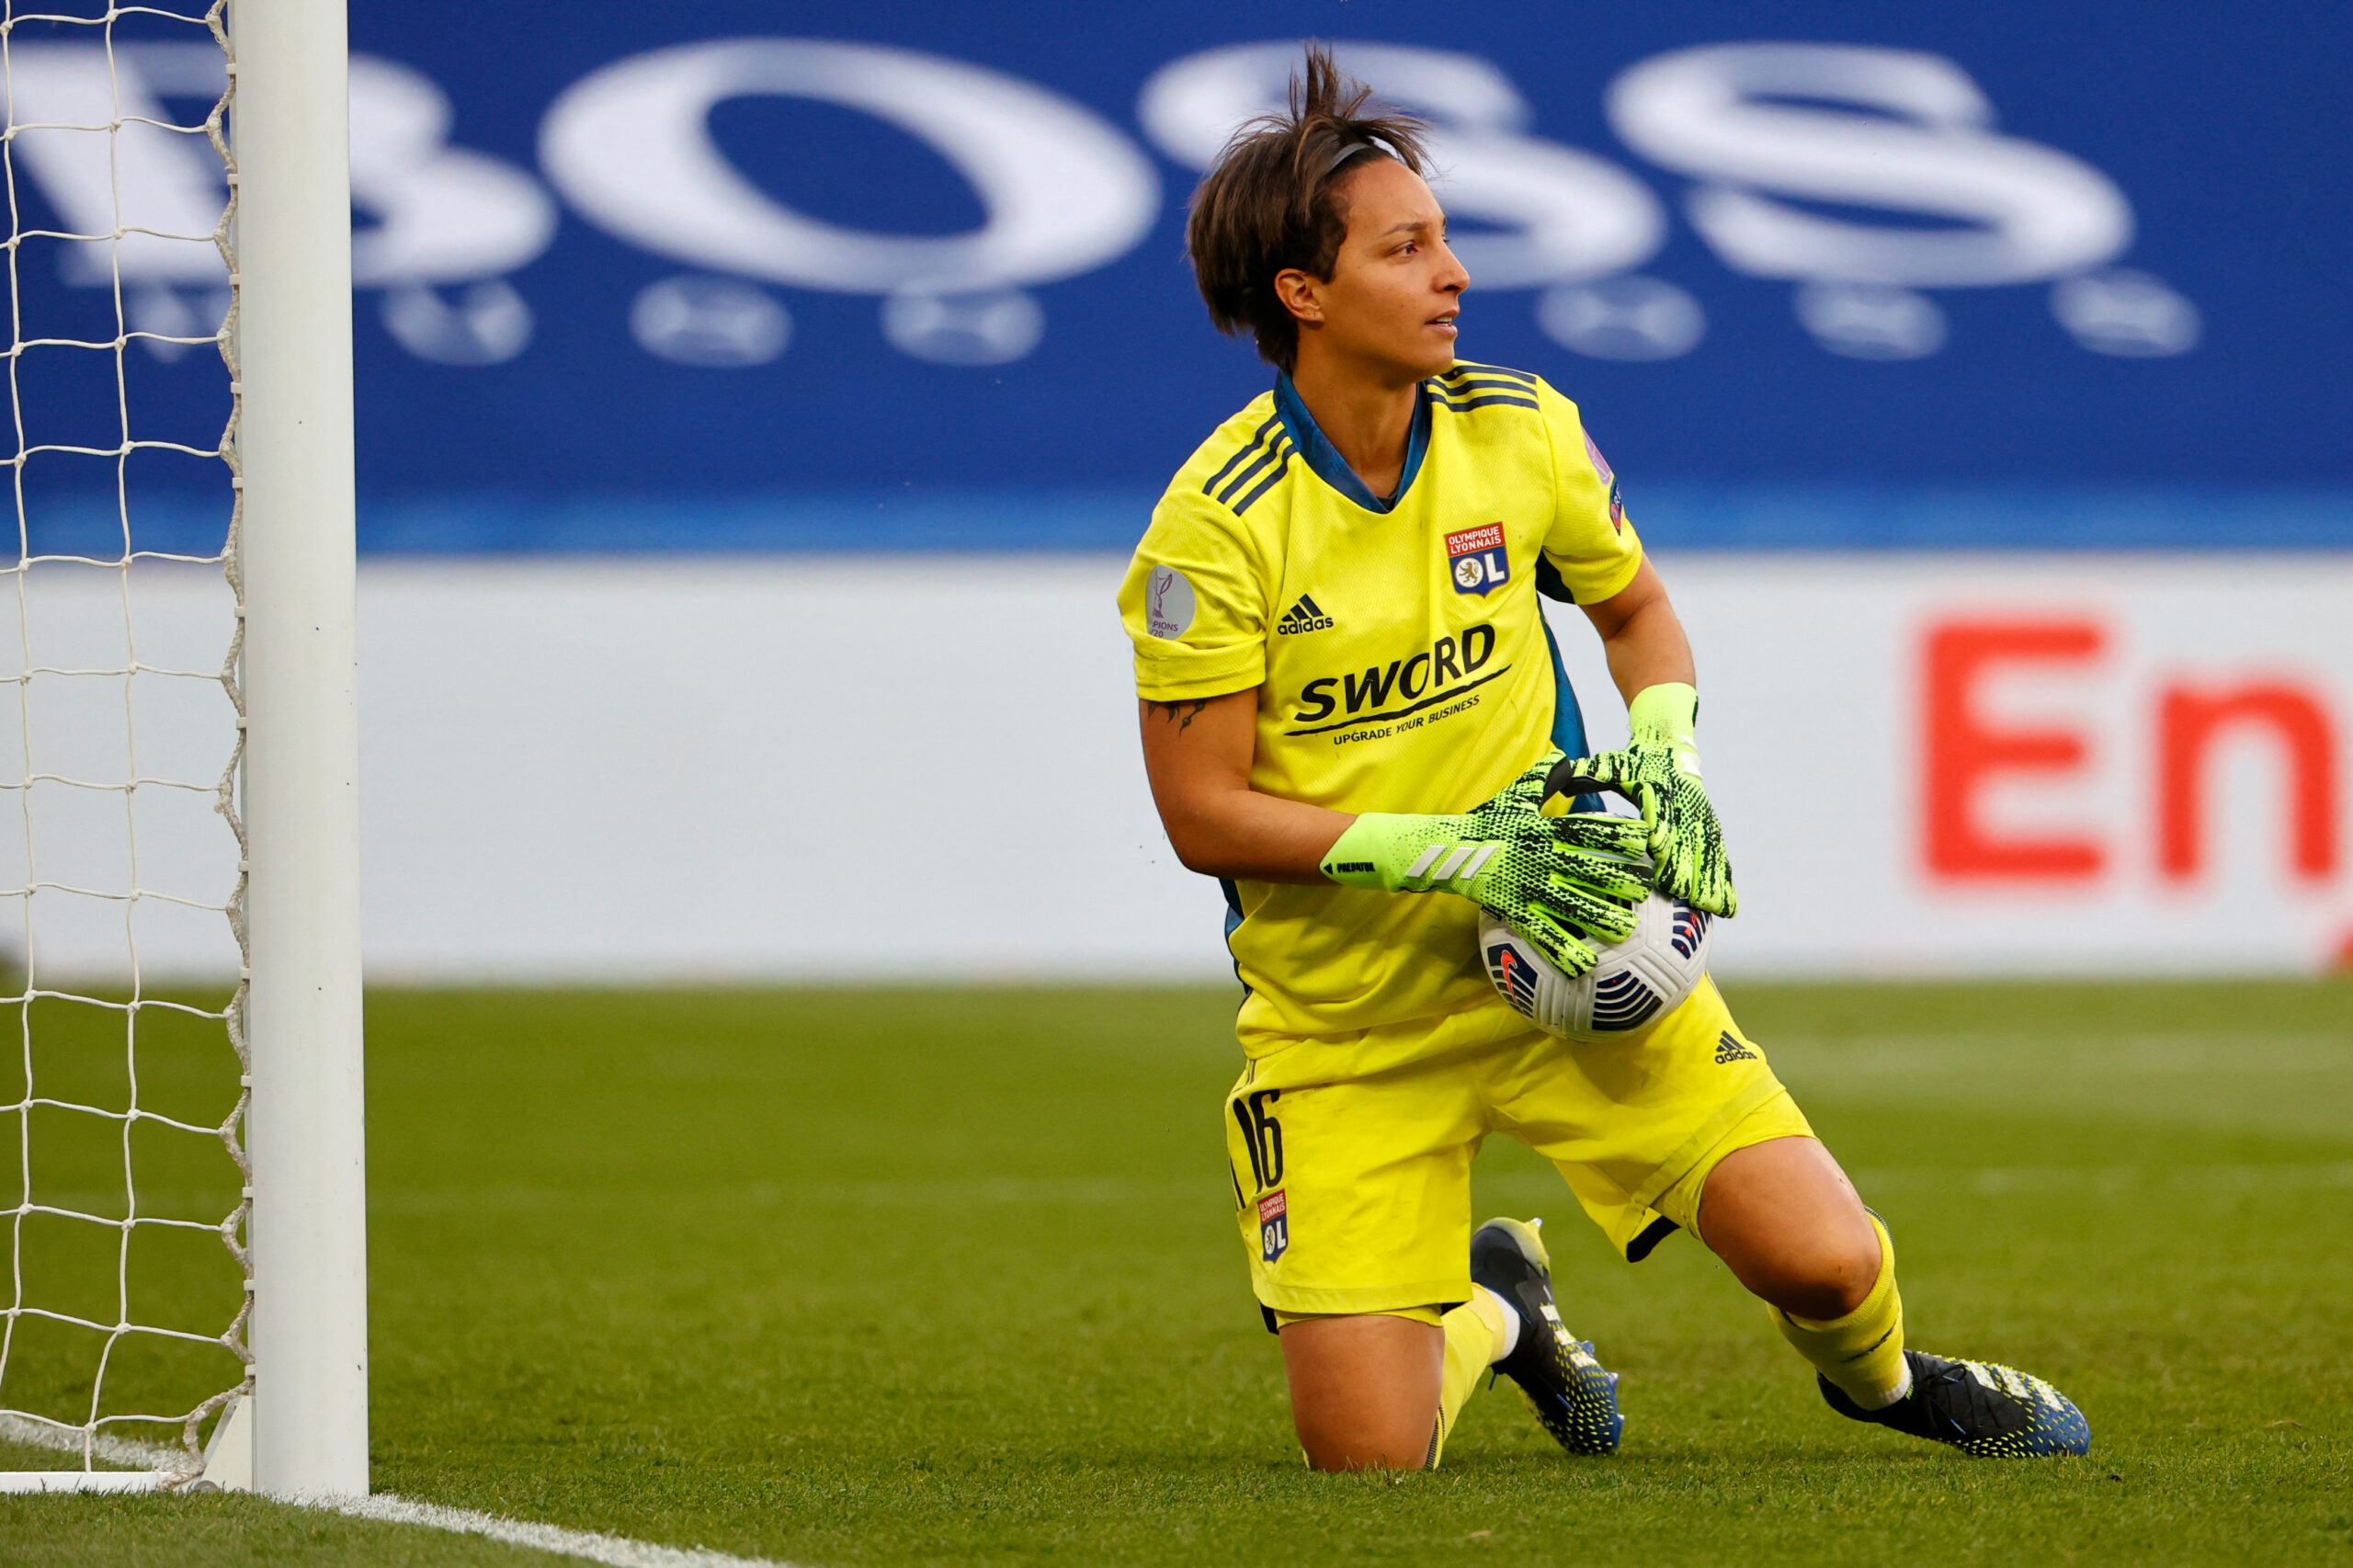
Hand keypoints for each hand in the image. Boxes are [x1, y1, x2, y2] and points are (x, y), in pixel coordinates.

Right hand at [1319, 750, 1650, 974]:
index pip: (1584, 828)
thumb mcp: (1514, 795)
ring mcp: (1524, 885)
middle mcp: (1537, 856)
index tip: (1644, 838)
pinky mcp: (1510, 909)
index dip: (1614, 833)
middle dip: (1615, 879)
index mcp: (1541, 828)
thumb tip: (1565, 754)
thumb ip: (1543, 778)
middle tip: (1644, 891)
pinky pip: (1538, 932)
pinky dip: (1560, 949)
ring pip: (1567, 903)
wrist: (1443, 848)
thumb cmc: (1484, 821)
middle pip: (1583, 868)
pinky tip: (1582, 965)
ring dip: (1596, 917)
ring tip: (1625, 930)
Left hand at [1542, 682, 1736, 916]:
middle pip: (1688, 841)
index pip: (1660, 816)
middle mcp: (1683, 807)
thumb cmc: (1631, 761)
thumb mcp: (1608, 763)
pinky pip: (1719, 856)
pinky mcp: (1709, 828)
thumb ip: (1589, 772)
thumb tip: (1564, 779)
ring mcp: (1700, 818)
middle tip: (1685, 897)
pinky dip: (1724, 880)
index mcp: (1657, 791)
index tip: (1659, 856)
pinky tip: (1728, 907)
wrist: (1668, 744)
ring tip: (1716, 910)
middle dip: (1687, 868)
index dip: (1661, 835)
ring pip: (1709, 853)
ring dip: (1713, 881)